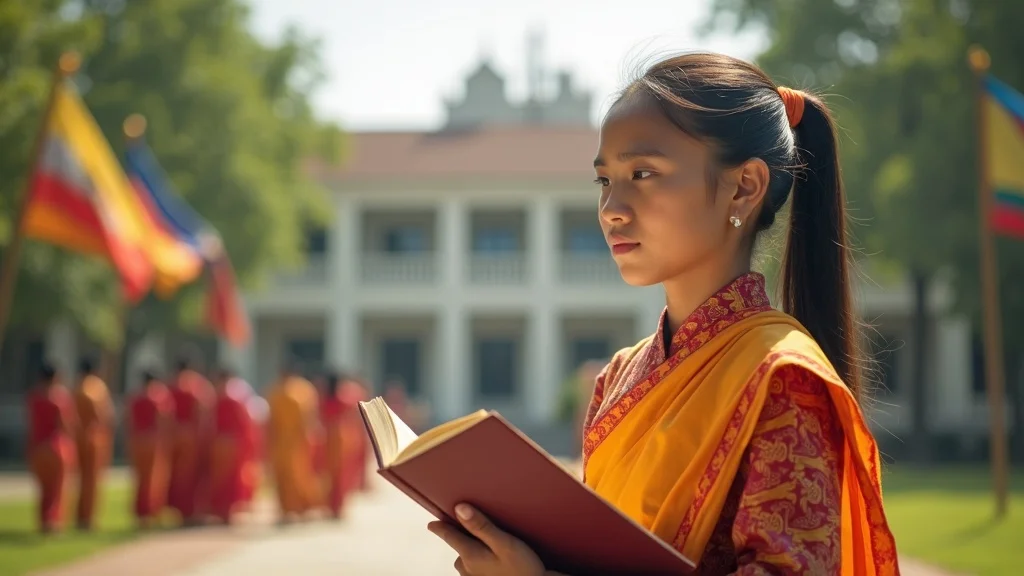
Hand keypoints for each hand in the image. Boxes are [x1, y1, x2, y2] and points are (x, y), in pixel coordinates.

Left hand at [428, 503, 544, 575]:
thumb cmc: (522, 568)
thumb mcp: (504, 543)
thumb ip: (481, 526)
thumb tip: (460, 509)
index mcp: (469, 555)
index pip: (449, 536)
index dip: (439, 528)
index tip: (431, 524)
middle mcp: (466, 568)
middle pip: (460, 546)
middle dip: (466, 537)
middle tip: (479, 530)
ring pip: (467, 558)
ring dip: (474, 551)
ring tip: (491, 546)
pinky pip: (474, 568)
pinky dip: (480, 561)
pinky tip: (494, 561)